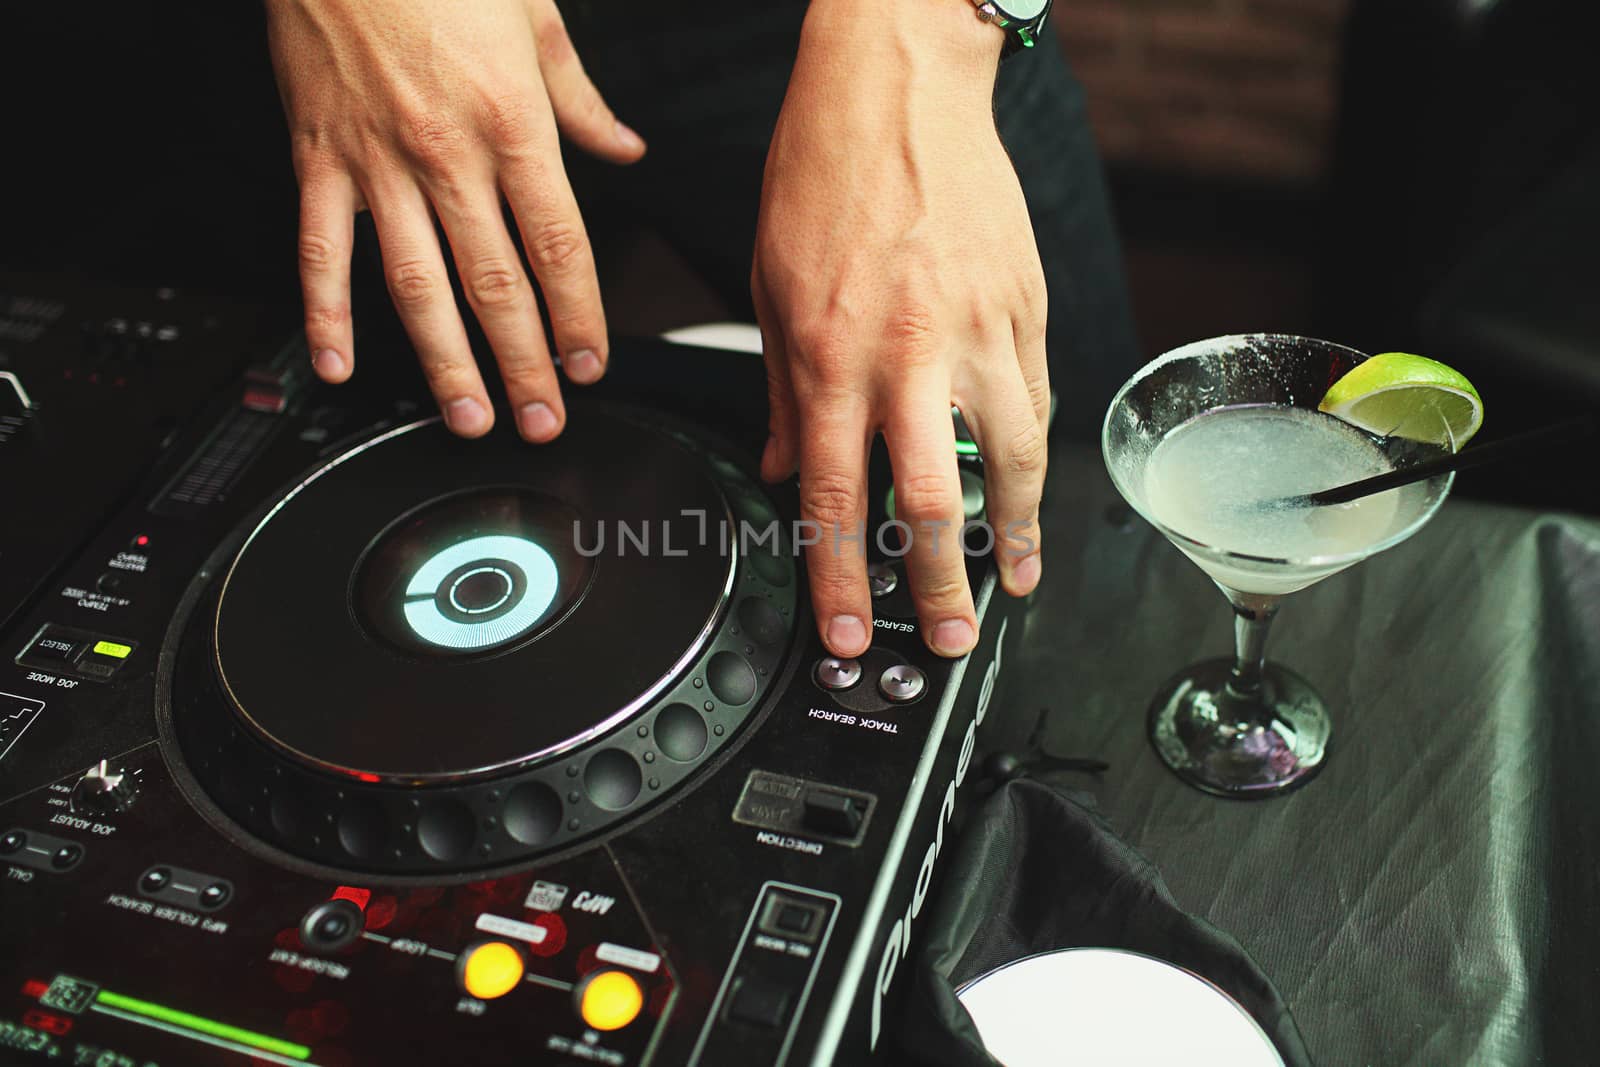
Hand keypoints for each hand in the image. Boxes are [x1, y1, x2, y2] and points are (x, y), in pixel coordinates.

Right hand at [266, 0, 644, 440]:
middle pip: (497, 286)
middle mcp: (449, 157)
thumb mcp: (536, 19)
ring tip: (469, 417)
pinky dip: (326, 313)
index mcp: (514, 126)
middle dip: (526, 366)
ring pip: (417, 287)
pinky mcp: (319, 159)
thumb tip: (626, 149)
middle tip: (544, 421)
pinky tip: (338, 365)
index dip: (579, 318)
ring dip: (446, 364)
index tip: (591, 365)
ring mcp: (379, 164)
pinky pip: (321, 251)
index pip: (559, 248)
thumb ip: (581, 100)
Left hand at [753, 0, 1048, 659]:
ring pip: (1010, 462)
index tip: (848, 635)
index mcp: (830, 355)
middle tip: (948, 640)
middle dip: (939, 590)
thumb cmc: (825, 171)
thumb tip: (783, 469)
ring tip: (1015, 583)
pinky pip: (1035, 398)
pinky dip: (1033, 455)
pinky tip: (1029, 488)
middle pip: (931, 504)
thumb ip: (779, 391)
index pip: (835, 499)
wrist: (898, 83)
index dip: (841, 583)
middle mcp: (907, 355)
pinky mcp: (1025, 306)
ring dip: (1015, 538)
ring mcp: (978, 332)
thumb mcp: (768, 284)